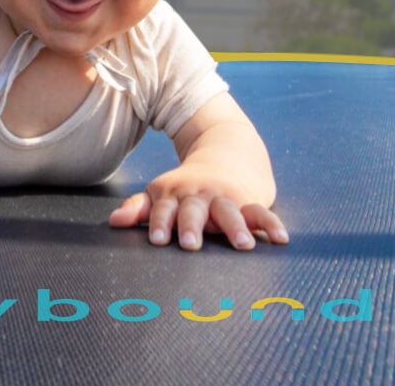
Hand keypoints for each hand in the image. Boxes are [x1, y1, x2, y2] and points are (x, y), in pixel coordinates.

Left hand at [107, 164, 288, 251]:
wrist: (229, 150)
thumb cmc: (188, 185)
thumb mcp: (163, 192)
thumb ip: (139, 208)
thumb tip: (114, 222)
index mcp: (174, 194)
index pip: (164, 209)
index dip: (160, 222)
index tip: (158, 239)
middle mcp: (199, 195)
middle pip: (194, 211)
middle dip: (192, 226)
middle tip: (191, 244)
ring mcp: (225, 197)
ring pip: (229, 212)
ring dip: (235, 227)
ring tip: (243, 245)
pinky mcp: (249, 201)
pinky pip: (261, 212)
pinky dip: (271, 224)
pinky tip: (281, 238)